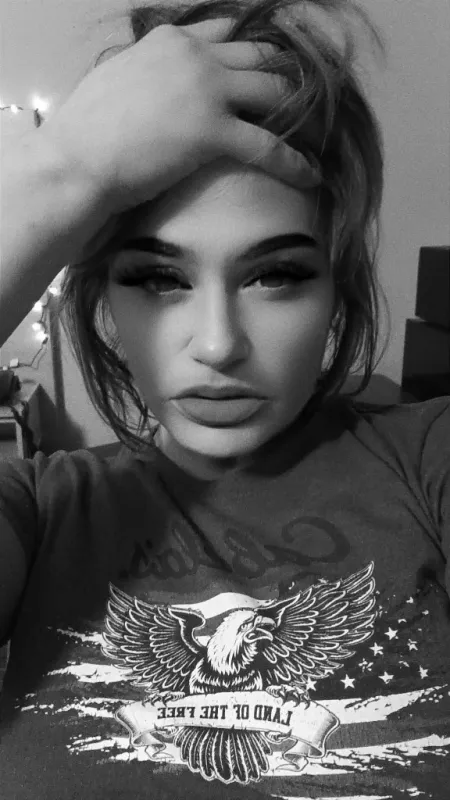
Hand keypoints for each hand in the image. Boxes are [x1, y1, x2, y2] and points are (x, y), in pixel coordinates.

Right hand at [40, 16, 319, 223]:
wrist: (77, 160)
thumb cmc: (87, 130)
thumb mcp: (120, 80)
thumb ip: (151, 72)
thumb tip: (161, 85)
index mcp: (172, 40)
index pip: (230, 33)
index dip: (255, 52)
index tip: (271, 68)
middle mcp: (196, 56)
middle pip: (261, 59)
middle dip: (288, 79)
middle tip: (310, 101)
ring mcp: (207, 91)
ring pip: (275, 94)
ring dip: (302, 114)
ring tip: (319, 135)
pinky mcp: (213, 132)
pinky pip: (269, 146)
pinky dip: (295, 162)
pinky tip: (311, 175)